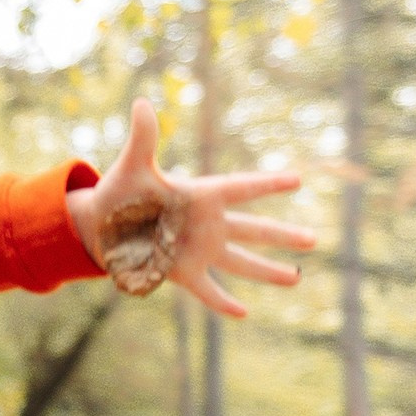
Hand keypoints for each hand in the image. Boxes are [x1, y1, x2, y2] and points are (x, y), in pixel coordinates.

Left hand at [67, 98, 317, 317]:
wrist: (100, 224)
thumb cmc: (120, 191)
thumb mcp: (132, 166)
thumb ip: (143, 138)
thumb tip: (142, 102)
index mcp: (200, 195)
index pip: (239, 188)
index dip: (266, 183)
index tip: (297, 179)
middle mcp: (207, 223)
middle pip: (251, 229)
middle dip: (282, 235)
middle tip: (315, 239)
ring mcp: (198, 249)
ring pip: (239, 262)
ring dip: (266, 271)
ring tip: (295, 279)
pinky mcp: (182, 272)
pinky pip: (207, 290)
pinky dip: (222, 302)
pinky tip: (244, 313)